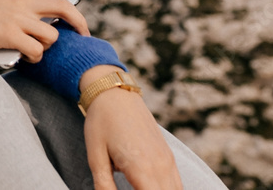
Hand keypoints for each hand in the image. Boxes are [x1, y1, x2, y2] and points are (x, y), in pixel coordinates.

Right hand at [0, 0, 89, 62]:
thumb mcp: (2, 2)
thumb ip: (22, 8)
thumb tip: (44, 23)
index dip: (74, 12)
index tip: (80, 25)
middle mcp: (22, 2)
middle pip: (64, 9)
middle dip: (78, 24)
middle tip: (83, 38)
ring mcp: (17, 18)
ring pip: (51, 36)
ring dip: (46, 47)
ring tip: (34, 51)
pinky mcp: (9, 34)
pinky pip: (36, 51)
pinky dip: (35, 57)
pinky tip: (25, 57)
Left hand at [80, 66, 182, 189]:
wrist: (114, 93)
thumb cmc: (101, 122)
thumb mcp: (95, 155)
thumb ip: (104, 185)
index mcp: (142, 167)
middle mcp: (161, 166)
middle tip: (130, 188)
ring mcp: (167, 160)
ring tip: (138, 187)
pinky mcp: (168, 156)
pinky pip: (177, 184)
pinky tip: (152, 188)